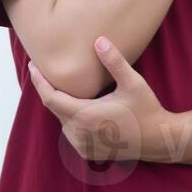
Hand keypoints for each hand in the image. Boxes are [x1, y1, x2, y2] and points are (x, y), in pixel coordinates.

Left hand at [27, 35, 174, 164]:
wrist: (158, 140)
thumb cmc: (146, 109)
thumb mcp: (133, 83)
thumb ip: (114, 61)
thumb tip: (100, 40)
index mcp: (85, 116)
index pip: (50, 98)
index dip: (39, 81)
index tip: (33, 66)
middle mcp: (79, 133)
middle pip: (53, 107)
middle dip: (47, 88)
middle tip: (41, 69)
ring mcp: (81, 145)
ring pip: (61, 119)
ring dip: (59, 103)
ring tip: (58, 84)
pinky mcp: (86, 151)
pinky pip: (69, 131)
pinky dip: (67, 117)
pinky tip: (74, 105)